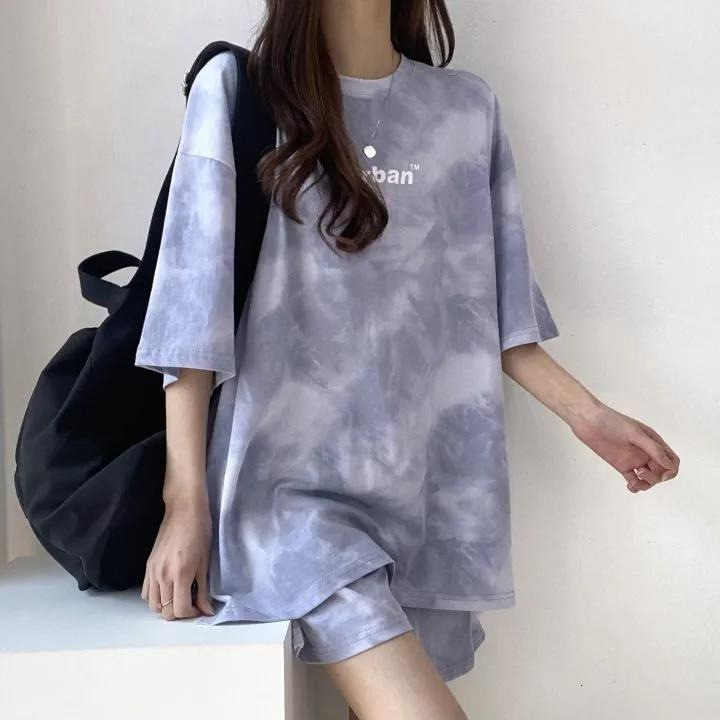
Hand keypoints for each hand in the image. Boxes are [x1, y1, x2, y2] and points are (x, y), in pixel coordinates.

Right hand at [141, 493, 215, 619]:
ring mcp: (152, 571)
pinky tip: (169, 588)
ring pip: (153, 605)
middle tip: (191, 603)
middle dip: (179, 612)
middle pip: (165, 611)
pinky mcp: (147, 566)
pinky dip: (156, 597)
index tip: (200, 608)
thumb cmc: (200, 530)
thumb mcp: (205, 561)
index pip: (179, 610)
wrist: (184, 509)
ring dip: (166, 606)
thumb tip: (206, 610)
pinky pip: (146, 592)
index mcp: (180, 574)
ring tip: (180, 596)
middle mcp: (162, 576)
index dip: (191, 614)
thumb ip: (203, 589)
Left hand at [571, 403, 679, 492]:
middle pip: (661, 472)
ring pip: (648, 479)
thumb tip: (670, 465)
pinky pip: (634, 480)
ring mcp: (634, 459)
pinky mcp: (622, 465)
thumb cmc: (611, 421)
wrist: (588, 421)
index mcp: (653, 441)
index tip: (662, 476)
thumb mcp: (635, 433)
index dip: (671, 471)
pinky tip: (630, 486)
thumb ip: (653, 449)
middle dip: (656, 477)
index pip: (671, 460)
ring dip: (646, 484)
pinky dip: (635, 486)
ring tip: (633, 481)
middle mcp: (646, 452)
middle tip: (641, 472)